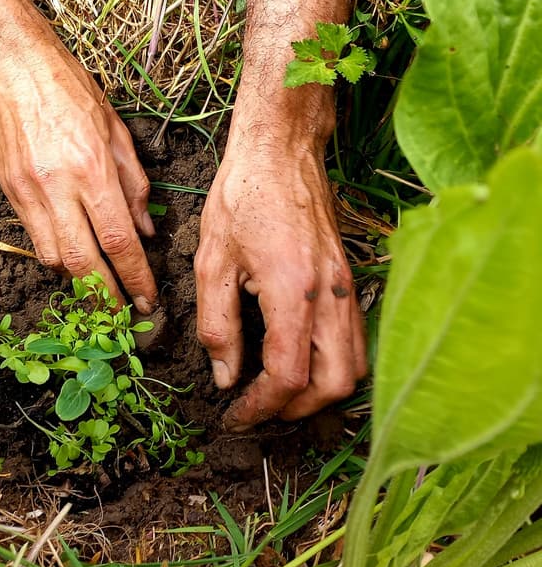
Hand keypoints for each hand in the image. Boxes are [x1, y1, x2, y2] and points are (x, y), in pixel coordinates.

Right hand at [0, 31, 157, 313]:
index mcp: (92, 168)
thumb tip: (146, 229)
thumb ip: (133, 183)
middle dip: (105, 298)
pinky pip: (34, 238)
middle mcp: (58, 187)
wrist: (10, 64)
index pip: (118, 239)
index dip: (135, 277)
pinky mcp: (8, 191)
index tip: (147, 300)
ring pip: (53, 258)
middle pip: (82, 262)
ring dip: (79, 281)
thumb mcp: (116, 128)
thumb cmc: (70, 87)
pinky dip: (56, 257)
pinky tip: (73, 259)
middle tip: (122, 319)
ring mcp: (29, 192)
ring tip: (100, 292)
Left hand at [194, 142, 365, 428]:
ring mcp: (346, 287)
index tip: (234, 415)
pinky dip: (330, 364)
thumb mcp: (212, 260)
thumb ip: (217, 324)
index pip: (287, 375)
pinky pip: (354, 339)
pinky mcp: (349, 278)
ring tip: (277, 391)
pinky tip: (298, 356)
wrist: (281, 151)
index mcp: (293, 291)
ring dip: (317, 391)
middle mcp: (330, 295)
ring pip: (352, 366)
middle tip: (258, 409)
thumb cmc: (242, 196)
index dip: (260, 406)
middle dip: (296, 409)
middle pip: (334, 384)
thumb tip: (225, 377)